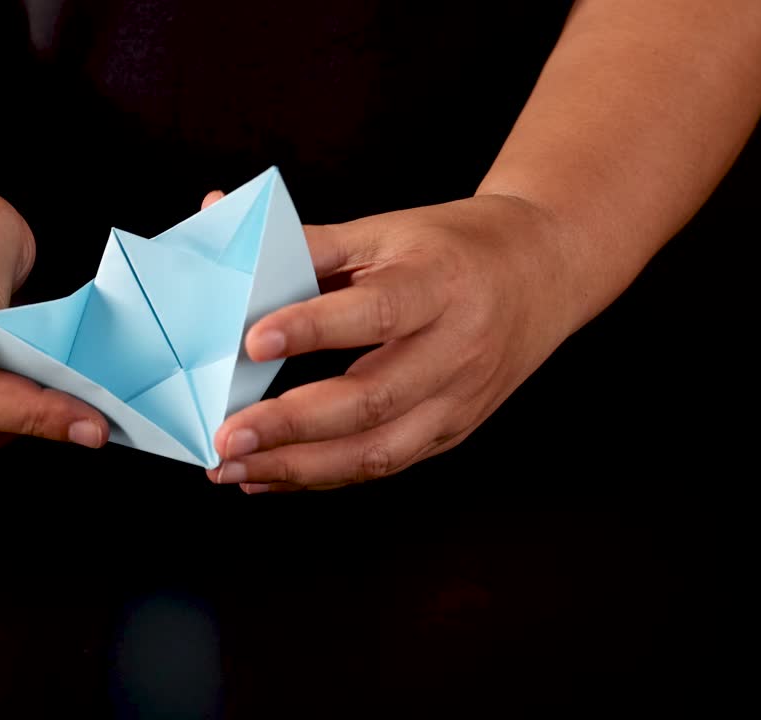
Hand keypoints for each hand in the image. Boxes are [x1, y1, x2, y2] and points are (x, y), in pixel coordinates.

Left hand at [204, 192, 575, 492]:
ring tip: (234, 469)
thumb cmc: (453, 247)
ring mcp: (458, 400)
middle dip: (292, 425)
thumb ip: (306, 240)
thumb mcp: (388, 231)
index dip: (314, 328)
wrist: (543, 272)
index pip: (377, 312)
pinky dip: (320, 476)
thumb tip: (217, 217)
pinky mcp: (451, 431)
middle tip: (227, 436)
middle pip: (373, 399)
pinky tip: (268, 477)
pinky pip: (382, 465)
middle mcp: (457, 350)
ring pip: (378, 451)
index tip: (253, 340)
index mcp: (442, 284)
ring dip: (300, 468)